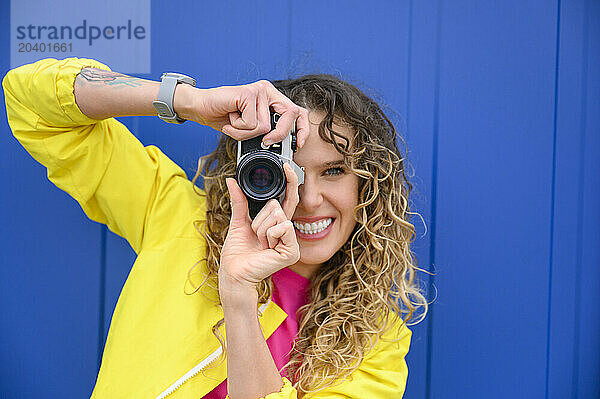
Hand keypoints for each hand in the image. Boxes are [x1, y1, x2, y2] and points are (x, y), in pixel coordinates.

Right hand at [182, 80, 308, 147]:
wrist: (200, 107)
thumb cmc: (224, 118)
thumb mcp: (250, 129)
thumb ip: (266, 133)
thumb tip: (281, 147)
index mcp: (272, 98)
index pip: (297, 112)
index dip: (302, 129)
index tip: (298, 144)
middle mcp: (268, 91)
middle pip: (289, 115)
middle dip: (278, 135)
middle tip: (263, 142)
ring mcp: (259, 90)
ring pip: (266, 125)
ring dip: (246, 133)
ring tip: (234, 124)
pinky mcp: (248, 93)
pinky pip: (252, 123)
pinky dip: (238, 128)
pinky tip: (230, 118)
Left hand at [219, 162, 299, 297]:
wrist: (234, 272)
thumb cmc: (237, 252)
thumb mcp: (238, 221)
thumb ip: (239, 201)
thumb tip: (232, 180)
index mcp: (276, 223)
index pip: (288, 198)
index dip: (289, 181)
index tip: (287, 166)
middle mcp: (286, 230)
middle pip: (276, 206)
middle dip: (259, 219)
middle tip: (255, 235)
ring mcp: (291, 241)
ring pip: (277, 215)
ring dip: (261, 228)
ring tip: (259, 243)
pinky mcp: (292, 251)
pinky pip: (282, 227)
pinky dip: (268, 235)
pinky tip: (266, 248)